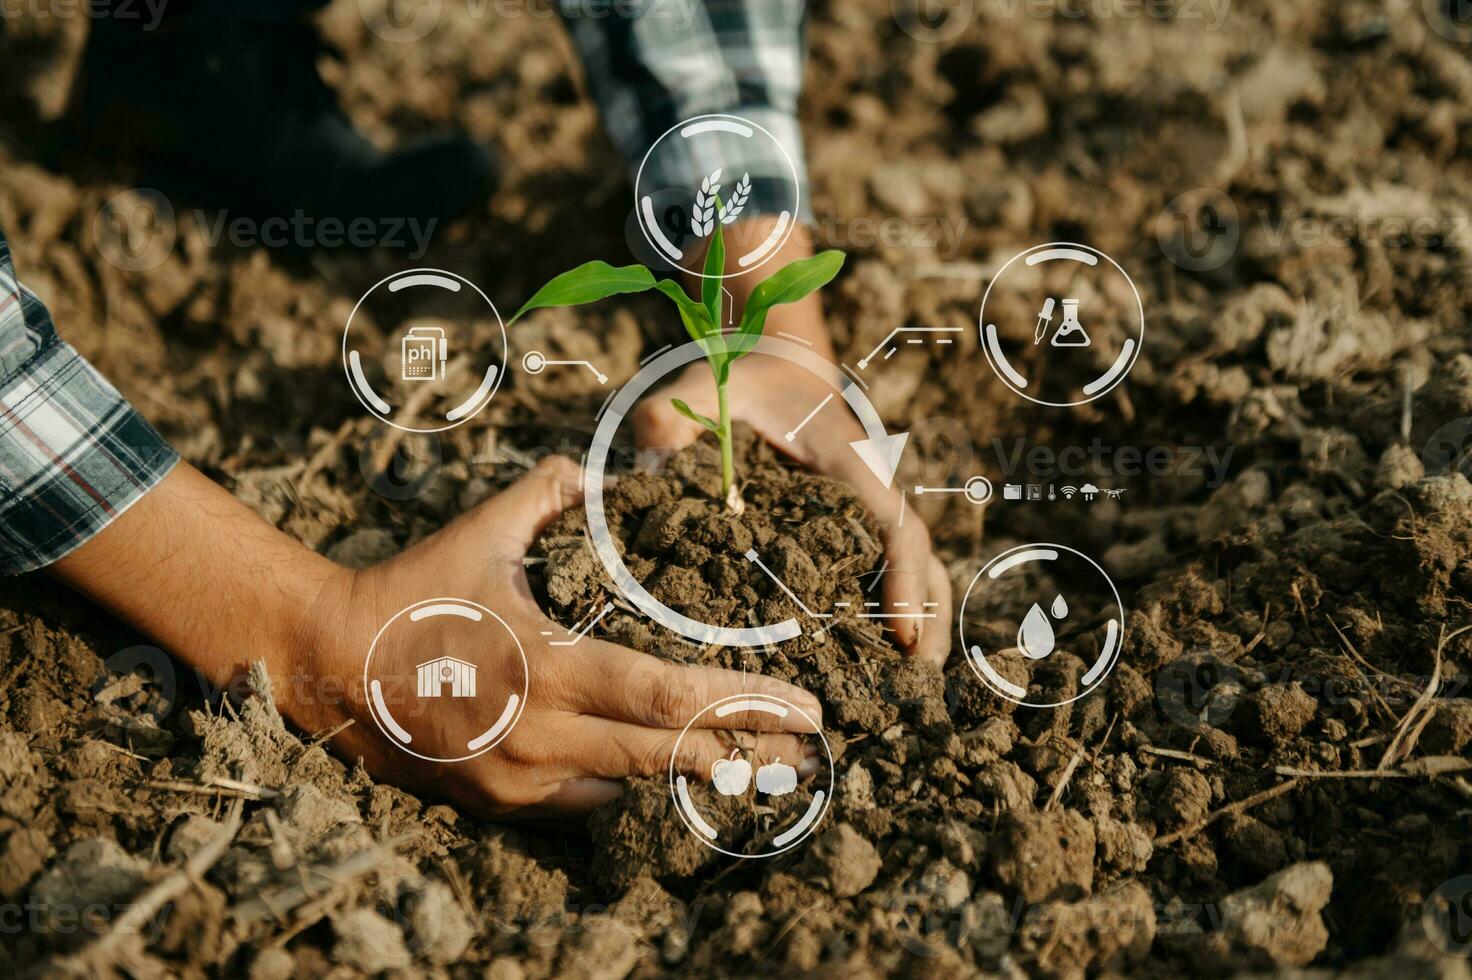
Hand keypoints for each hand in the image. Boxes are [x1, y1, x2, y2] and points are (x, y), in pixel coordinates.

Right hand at [54, 459, 821, 818]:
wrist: (328, 664)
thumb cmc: (413, 590)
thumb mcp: (482, 528)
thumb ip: (551, 491)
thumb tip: (604, 466)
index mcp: (548, 665)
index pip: (668, 698)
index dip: (743, 706)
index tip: (804, 708)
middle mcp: (544, 736)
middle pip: (667, 758)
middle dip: (745, 753)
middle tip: (807, 748)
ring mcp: (522, 780)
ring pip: (632, 787)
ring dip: (689, 771)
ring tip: (748, 755)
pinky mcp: (502, 803)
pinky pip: (585, 804)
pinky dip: (625, 783)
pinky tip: (658, 764)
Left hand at [632, 358, 952, 664]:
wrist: (779, 371)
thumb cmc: (745, 385)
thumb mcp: (705, 386)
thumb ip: (671, 417)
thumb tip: (645, 467)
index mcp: (845, 458)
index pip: (890, 520)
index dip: (904, 576)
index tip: (904, 631)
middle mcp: (868, 489)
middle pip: (920, 556)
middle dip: (927, 617)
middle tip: (916, 682)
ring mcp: (868, 512)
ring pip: (918, 568)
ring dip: (924, 623)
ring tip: (909, 690)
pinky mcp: (858, 530)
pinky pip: (890, 573)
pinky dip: (898, 615)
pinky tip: (877, 665)